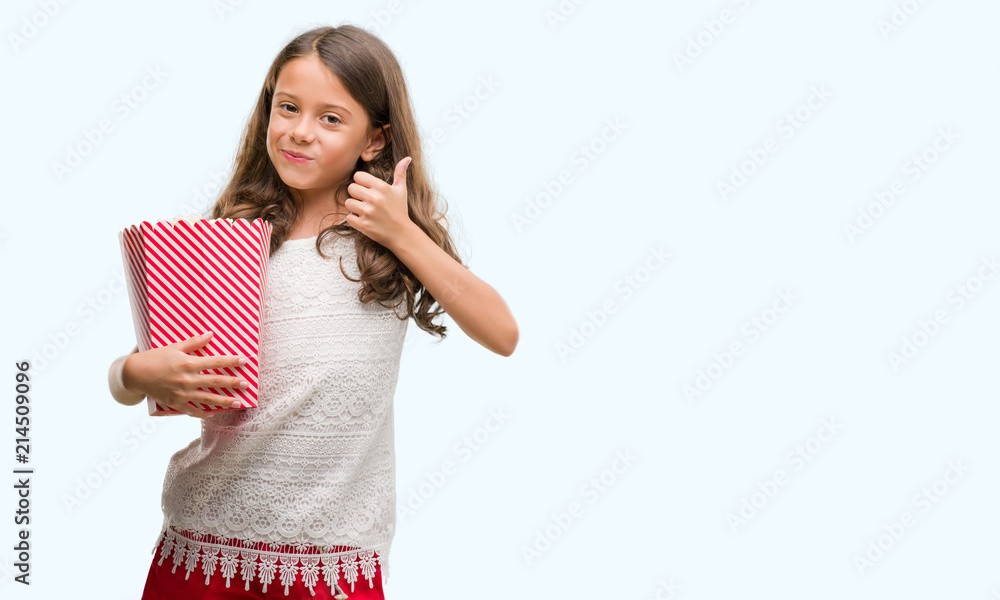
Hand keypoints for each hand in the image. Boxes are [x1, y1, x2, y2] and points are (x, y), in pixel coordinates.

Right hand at [122, 332, 247, 418]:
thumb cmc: (154, 357)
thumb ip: (194, 342)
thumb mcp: (174, 347)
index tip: (244, 361)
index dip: (231, 361)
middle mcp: (187, 379)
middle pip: (216, 381)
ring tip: (238, 403)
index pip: (216, 362)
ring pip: (208, 398)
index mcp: (189, 363)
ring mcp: (182, 393)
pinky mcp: (175, 403)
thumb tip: (210, 334)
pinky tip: (212, 414)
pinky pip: (191, 410)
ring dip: (224, 401)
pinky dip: (202, 413)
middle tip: (247, 385)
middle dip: (233, 383)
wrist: (134, 374)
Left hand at [345, 156, 414, 248]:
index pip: (358, 176)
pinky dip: (355, 220)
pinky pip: (349, 217)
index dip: (361, 183)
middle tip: (366, 202)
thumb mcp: (401, 190)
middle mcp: (374, 198)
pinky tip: (365, 220)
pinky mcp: (363, 225)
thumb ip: (400, 173)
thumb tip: (407, 157)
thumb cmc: (400, 210)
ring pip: (348, 203)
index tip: (368, 190)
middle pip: (351, 188)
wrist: (402, 234)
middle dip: (357, 195)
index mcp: (382, 187)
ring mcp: (368, 212)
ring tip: (366, 212)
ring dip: (355, 208)